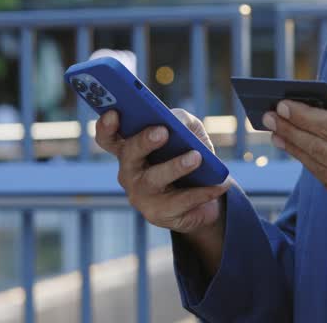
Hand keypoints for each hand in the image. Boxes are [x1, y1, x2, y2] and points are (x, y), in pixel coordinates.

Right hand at [94, 107, 231, 234]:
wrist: (204, 196)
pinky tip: (219, 183)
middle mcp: (128, 171)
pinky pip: (181, 202)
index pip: (108, 136)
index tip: (115, 113)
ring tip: (197, 157)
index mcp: (129, 147)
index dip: (107, 125)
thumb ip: (180, 120)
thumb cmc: (188, 153)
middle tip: (163, 132)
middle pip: (129, 154)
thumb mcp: (188, 131)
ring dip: (175, 166)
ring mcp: (140, 195)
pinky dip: (203, 191)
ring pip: (153, 180)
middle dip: (144, 142)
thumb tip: (177, 121)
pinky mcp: (158, 214)